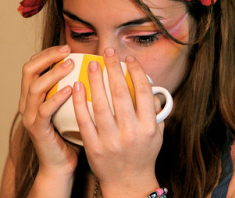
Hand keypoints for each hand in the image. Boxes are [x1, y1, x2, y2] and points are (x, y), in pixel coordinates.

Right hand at [19, 45, 80, 177]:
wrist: (61, 164)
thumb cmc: (71, 133)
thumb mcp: (72, 105)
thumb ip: (77, 88)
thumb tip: (100, 67)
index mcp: (34, 95)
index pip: (34, 65)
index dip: (47, 53)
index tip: (67, 46)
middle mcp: (27, 103)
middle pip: (29, 71)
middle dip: (48, 57)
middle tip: (67, 50)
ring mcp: (30, 117)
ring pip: (35, 88)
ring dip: (54, 74)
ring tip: (70, 65)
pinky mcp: (38, 130)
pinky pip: (44, 110)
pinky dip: (57, 98)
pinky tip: (72, 89)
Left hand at [73, 48, 162, 195]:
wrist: (128, 183)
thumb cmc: (143, 155)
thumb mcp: (157, 133)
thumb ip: (156, 111)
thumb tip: (152, 86)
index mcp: (149, 126)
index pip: (144, 92)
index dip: (136, 72)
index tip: (129, 59)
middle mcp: (131, 132)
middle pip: (122, 93)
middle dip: (114, 69)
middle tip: (108, 52)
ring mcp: (111, 140)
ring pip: (102, 104)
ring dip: (96, 81)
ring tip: (93, 64)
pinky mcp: (94, 147)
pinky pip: (85, 120)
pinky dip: (80, 102)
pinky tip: (77, 86)